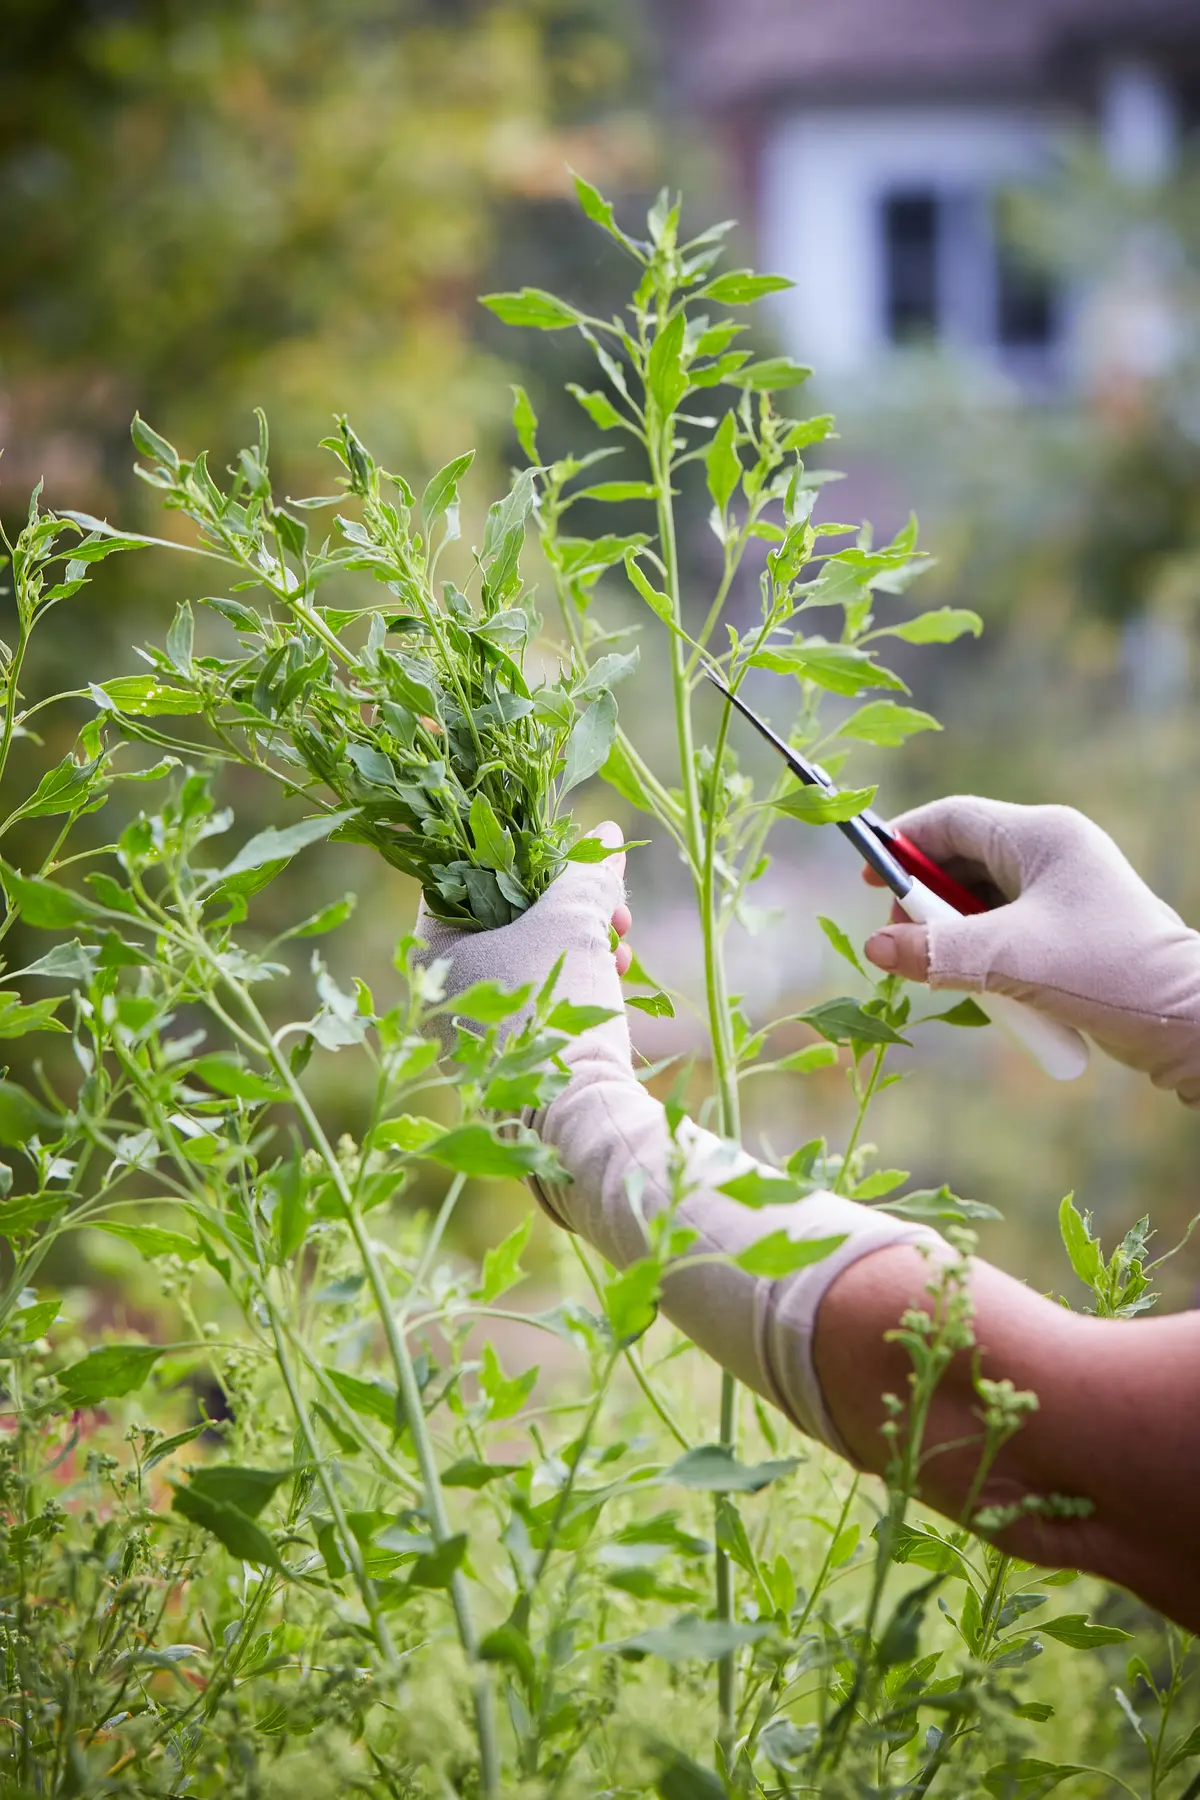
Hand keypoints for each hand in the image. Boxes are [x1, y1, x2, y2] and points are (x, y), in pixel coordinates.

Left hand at [416, 821, 631, 1050]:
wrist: (575, 1110)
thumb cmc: (554, 1004)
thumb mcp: (574, 924)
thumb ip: (588, 873)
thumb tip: (610, 836)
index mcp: (434, 948)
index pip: (473, 874)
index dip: (529, 857)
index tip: (574, 859)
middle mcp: (440, 984)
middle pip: (509, 914)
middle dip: (569, 902)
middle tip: (610, 902)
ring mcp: (470, 1021)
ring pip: (531, 953)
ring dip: (582, 936)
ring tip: (621, 937)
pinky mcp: (505, 1049)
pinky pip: (539, 991)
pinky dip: (576, 974)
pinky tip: (615, 971)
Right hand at [860, 795, 1199, 1103]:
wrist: (1189, 1020)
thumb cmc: (1108, 973)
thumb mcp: (1011, 960)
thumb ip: (938, 951)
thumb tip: (874, 948)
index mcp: (1042, 836)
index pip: (952, 820)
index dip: (903, 845)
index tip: (870, 880)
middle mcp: (1053, 853)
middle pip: (962, 860)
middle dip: (925, 901)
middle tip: (902, 941)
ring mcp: (1063, 891)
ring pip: (981, 899)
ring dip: (953, 933)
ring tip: (938, 971)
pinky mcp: (1069, 929)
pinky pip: (1005, 928)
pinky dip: (981, 953)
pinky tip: (977, 987)